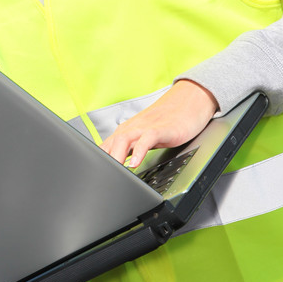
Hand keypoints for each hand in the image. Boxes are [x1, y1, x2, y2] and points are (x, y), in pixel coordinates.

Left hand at [100, 79, 217, 168]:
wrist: (188, 102)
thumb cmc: (166, 122)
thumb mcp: (145, 137)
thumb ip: (130, 148)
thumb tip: (118, 165)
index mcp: (126, 131)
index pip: (105, 147)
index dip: (97, 162)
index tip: (95, 177)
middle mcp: (132, 128)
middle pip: (110, 144)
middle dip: (103, 161)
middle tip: (100, 179)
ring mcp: (146, 127)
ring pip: (123, 140)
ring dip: (116, 156)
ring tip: (114, 173)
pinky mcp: (161, 129)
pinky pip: (147, 139)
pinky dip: (139, 150)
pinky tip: (136, 163)